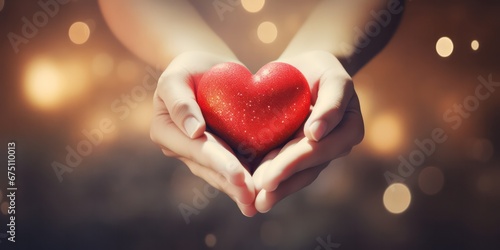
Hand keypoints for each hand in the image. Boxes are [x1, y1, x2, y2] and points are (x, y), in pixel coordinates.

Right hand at [150, 51, 256, 216]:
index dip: (219, 163)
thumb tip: (194, 131)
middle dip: (231, 184)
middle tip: (252, 198)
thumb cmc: (188, 68)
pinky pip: (231, 168)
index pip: (197, 149)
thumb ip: (179, 101)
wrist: (206, 70)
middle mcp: (181, 148)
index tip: (240, 176)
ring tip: (256, 204)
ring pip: (219, 175)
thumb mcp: (176, 75)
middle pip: (209, 168)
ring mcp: (199, 154)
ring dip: (237, 190)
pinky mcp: (218, 152)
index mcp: (167, 131)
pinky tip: (260, 195)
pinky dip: (245, 180)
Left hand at [253, 51, 364, 212]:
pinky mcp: (298, 153)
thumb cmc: (321, 69)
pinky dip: (271, 179)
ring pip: (297, 175)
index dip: (294, 163)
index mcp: (348, 130)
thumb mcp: (333, 76)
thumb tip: (317, 135)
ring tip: (256, 202)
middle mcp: (334, 146)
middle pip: (307, 168)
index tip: (271, 175)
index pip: (318, 150)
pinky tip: (253, 192)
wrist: (304, 71)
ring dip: (277, 189)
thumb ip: (332, 103)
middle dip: (282, 181)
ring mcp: (317, 153)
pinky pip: (286, 168)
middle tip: (257, 194)